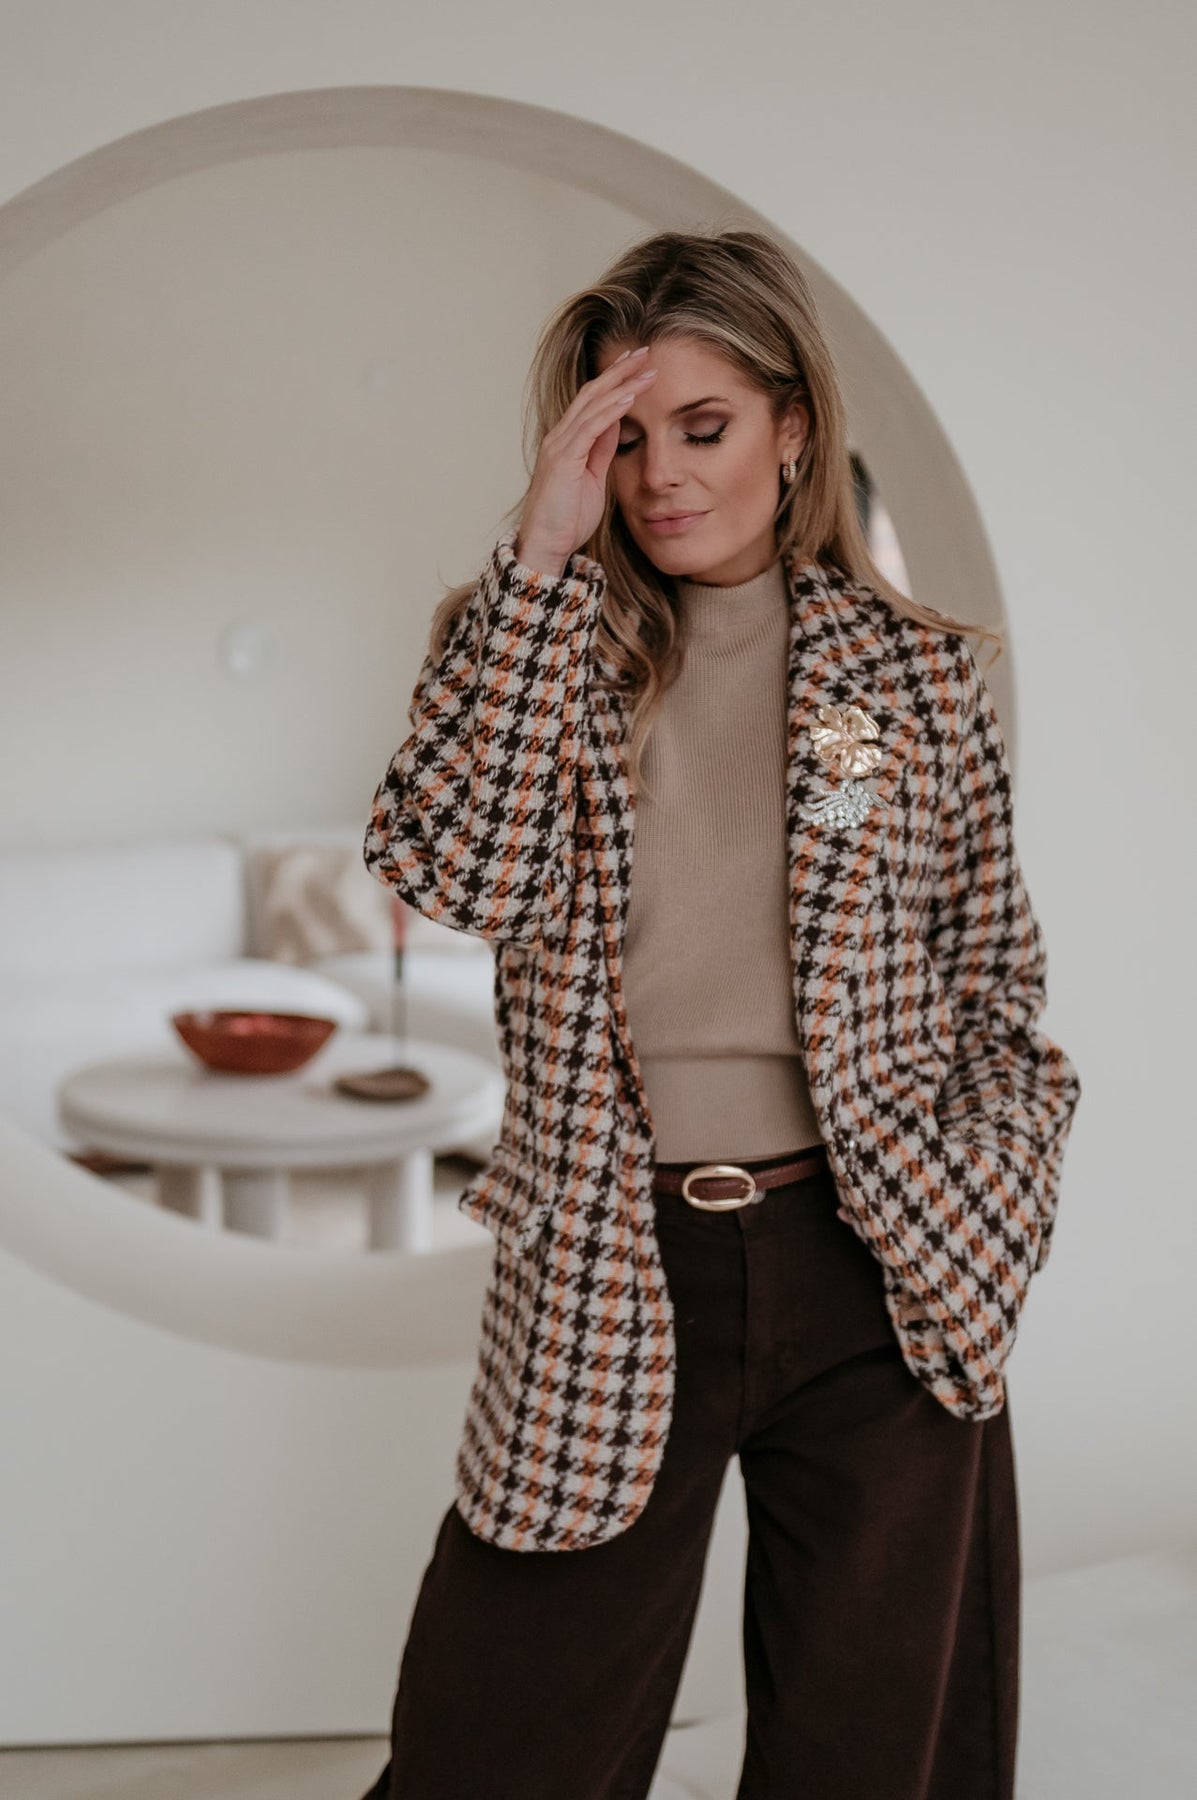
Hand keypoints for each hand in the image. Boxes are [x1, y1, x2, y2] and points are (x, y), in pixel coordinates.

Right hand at [514, 347, 657, 577]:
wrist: (547, 545)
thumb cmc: (567, 518)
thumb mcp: (593, 478)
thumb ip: (601, 450)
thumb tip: (617, 424)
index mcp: (567, 441)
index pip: (593, 400)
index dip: (615, 380)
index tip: (638, 365)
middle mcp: (560, 436)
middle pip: (592, 393)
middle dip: (619, 371)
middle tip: (645, 352)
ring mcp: (559, 446)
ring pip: (592, 404)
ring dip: (621, 384)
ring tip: (645, 368)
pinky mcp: (563, 459)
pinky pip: (590, 427)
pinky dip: (611, 410)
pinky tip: (629, 397)